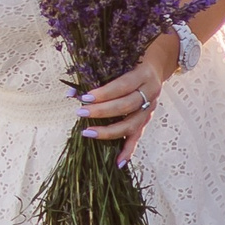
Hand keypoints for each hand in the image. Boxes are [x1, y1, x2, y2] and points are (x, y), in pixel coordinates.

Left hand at [74, 34, 178, 166]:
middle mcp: (150, 93)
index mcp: (143, 74)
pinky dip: (128, 151)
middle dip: (102, 111)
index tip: (84, 97)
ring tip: (88, 133)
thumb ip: (96, 76)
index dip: (104, 93)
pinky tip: (118, 162)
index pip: (123, 85)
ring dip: (110, 131)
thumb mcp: (117, 64)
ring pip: (132, 124)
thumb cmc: (129, 63)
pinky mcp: (147, 121)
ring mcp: (151, 109)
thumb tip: (70, 92)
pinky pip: (137, 138)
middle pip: (127, 106)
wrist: (154, 66)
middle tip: (81, 113)